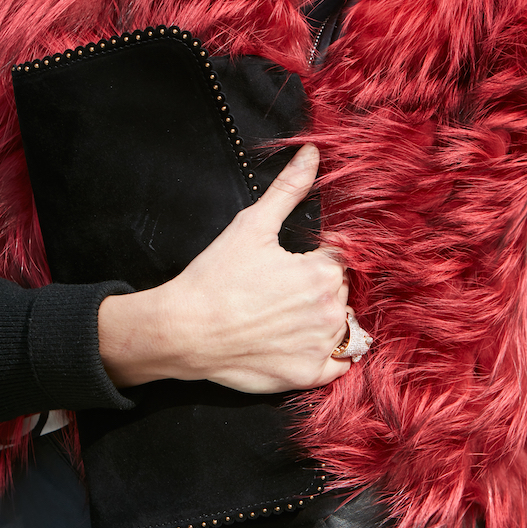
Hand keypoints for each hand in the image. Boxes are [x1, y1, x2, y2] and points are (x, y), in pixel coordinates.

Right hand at [99, 145, 351, 391]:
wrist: (184, 330)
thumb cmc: (215, 277)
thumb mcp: (252, 225)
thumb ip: (288, 189)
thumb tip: (312, 151)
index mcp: (323, 272)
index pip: (340, 260)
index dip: (315, 260)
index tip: (289, 268)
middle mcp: (331, 310)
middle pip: (341, 292)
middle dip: (318, 289)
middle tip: (280, 292)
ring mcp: (321, 347)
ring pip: (342, 326)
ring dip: (324, 321)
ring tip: (283, 318)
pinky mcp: (307, 375)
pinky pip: (339, 365)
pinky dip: (329, 356)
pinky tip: (299, 343)